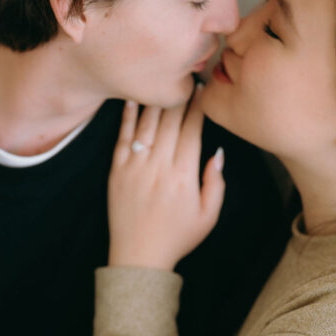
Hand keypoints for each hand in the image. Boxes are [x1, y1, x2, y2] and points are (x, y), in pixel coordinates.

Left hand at [108, 87, 224, 270]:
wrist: (139, 257)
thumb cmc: (178, 237)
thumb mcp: (209, 215)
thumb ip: (216, 182)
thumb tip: (218, 151)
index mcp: (184, 175)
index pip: (192, 130)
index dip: (198, 107)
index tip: (201, 90)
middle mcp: (159, 167)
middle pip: (170, 121)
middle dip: (179, 97)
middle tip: (184, 77)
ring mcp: (135, 167)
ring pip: (147, 124)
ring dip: (156, 101)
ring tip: (161, 83)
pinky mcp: (117, 171)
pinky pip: (122, 138)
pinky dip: (127, 117)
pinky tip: (132, 99)